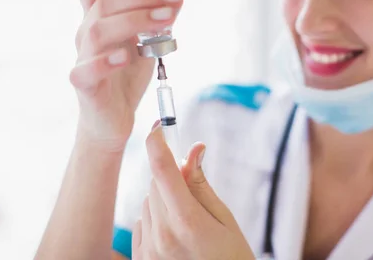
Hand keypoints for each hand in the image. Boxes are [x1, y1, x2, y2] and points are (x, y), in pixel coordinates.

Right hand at [69, 0, 182, 150]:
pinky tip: (126, 56)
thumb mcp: (145, 43)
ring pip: (97, 31)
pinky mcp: (84, 85)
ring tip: (164, 19)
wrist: (113, 118)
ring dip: (134, 20)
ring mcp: (82, 58)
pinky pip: (87, 69)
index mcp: (97, 19)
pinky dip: (106, 60)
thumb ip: (155, 21)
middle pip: (103, 5)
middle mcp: (85, 34)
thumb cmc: (126, 74)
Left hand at [132, 121, 255, 259]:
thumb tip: (193, 149)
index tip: (158, 126)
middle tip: (191, 181)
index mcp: (186, 223)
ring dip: (163, 198)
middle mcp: (160, 236)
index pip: (162, 170)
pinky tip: (176, 233)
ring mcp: (147, 250)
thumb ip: (201, 184)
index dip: (157, 142)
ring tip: (189, 220)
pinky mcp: (140, 258)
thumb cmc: (232, 258)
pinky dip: (156, 217)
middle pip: (155, 184)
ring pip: (148, 202)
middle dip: (171, 175)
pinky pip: (142, 222)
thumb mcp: (224, 219)